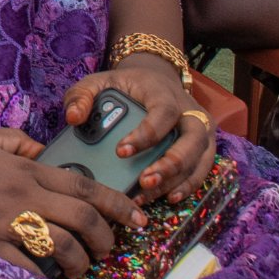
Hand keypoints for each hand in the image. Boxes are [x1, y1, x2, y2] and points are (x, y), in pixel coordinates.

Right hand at [0, 127, 144, 278]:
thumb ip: (21, 143)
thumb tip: (46, 153)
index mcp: (25, 168)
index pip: (84, 185)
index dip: (117, 204)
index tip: (138, 217)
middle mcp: (22, 195)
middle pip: (81, 218)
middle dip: (106, 237)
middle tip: (111, 247)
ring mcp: (5, 222)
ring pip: (61, 246)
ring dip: (81, 261)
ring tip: (83, 267)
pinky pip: (27, 267)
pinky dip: (46, 277)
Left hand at [62, 58, 215, 204]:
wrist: (155, 81)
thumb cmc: (127, 86)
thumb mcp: (100, 82)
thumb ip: (82, 95)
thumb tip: (73, 118)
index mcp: (163, 93)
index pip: (163, 112)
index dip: (146, 134)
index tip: (121, 151)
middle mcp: (189, 111)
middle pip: (192, 139)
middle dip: (170, 164)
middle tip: (144, 181)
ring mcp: (201, 130)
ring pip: (199, 159)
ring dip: (176, 180)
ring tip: (148, 195)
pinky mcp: (204, 147)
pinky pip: (202, 170)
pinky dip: (187, 186)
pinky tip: (167, 198)